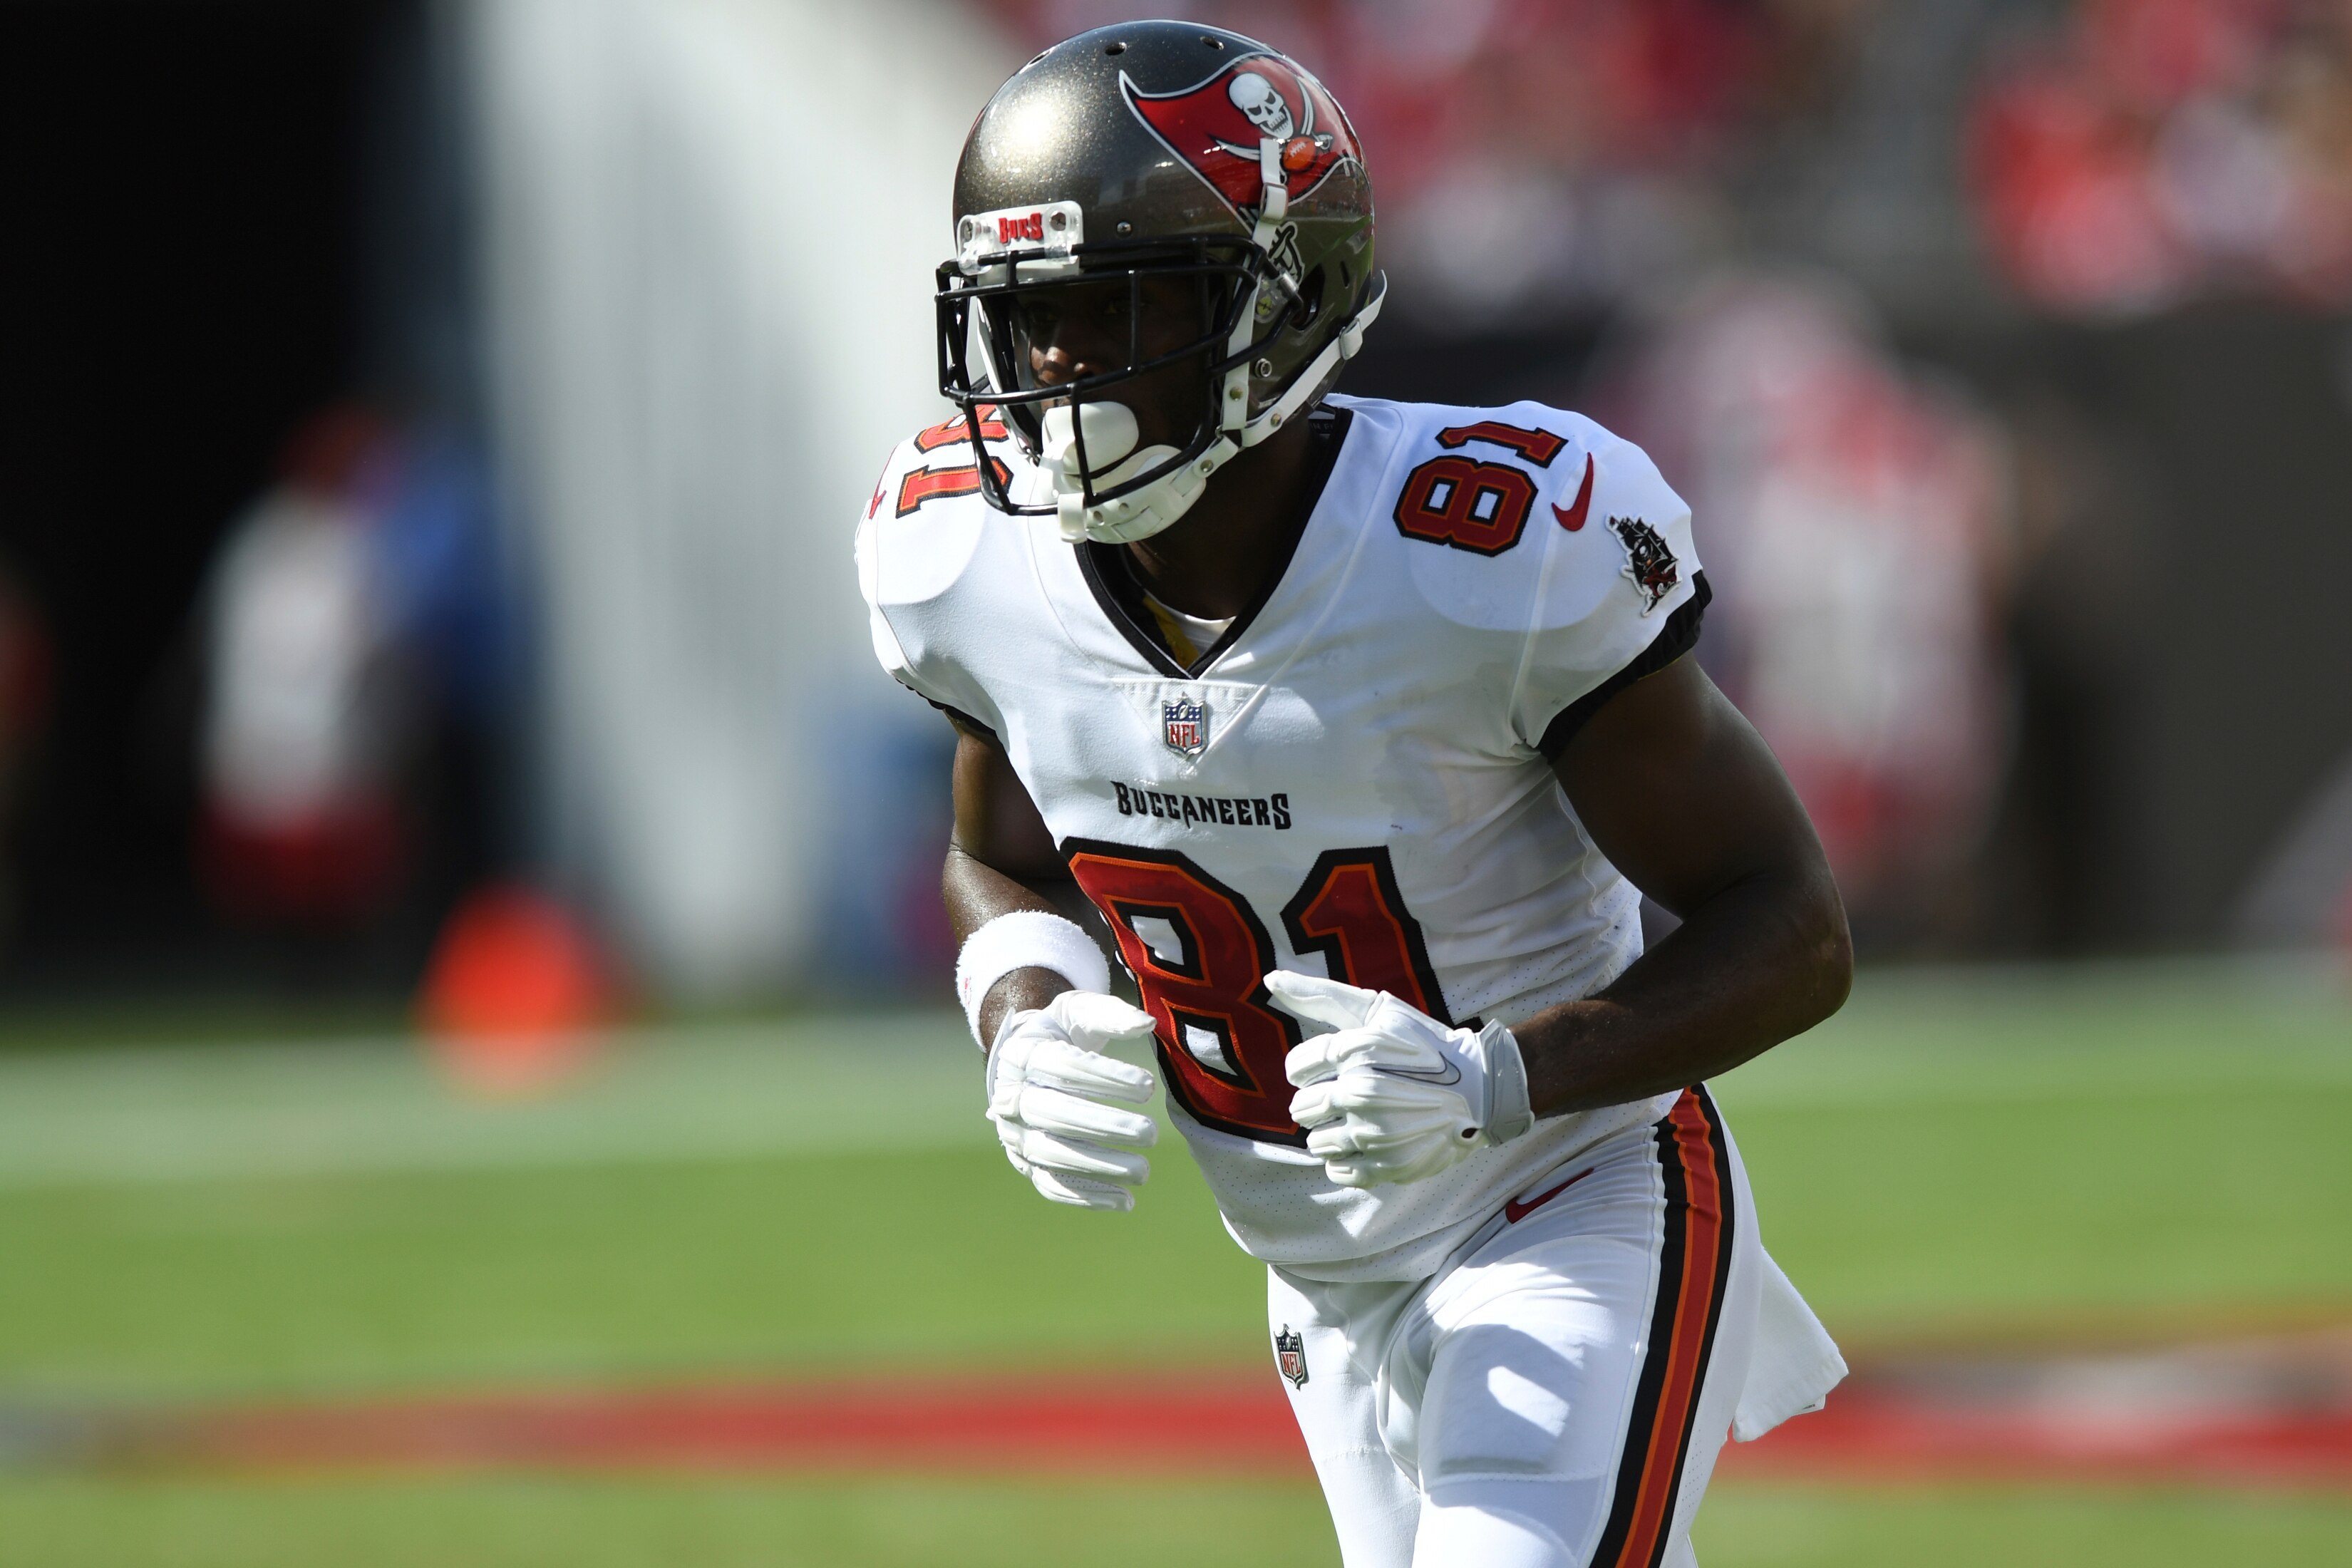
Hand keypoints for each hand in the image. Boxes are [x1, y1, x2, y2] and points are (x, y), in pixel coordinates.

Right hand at [986, 992, 1160, 1210]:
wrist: (1028, 1061)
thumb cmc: (1063, 1033)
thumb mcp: (1081, 1012)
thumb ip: (1112, 1015)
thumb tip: (1148, 1024)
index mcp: (1022, 1053)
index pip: (1060, 1065)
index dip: (1104, 1077)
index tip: (1149, 1086)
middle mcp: (1010, 1095)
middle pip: (1051, 1114)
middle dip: (1103, 1126)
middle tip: (1151, 1134)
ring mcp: (1014, 1133)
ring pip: (1049, 1154)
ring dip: (1098, 1167)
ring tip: (1143, 1171)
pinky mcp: (1025, 1162)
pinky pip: (1050, 1185)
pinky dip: (1085, 1197)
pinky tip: (1125, 1200)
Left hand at [1268, 971, 1531, 1188]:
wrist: (1480, 1088)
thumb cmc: (1423, 1044)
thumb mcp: (1376, 1010)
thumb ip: (1319, 995)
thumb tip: (1269, 980)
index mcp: (1355, 1051)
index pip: (1296, 1067)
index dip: (1310, 1067)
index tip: (1331, 1066)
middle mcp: (1360, 1092)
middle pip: (1302, 1108)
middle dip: (1318, 1101)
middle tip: (1347, 1095)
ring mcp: (1374, 1133)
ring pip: (1316, 1142)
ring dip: (1329, 1132)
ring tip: (1358, 1120)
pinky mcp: (1388, 1166)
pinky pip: (1338, 1172)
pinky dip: (1344, 1161)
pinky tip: (1365, 1144)